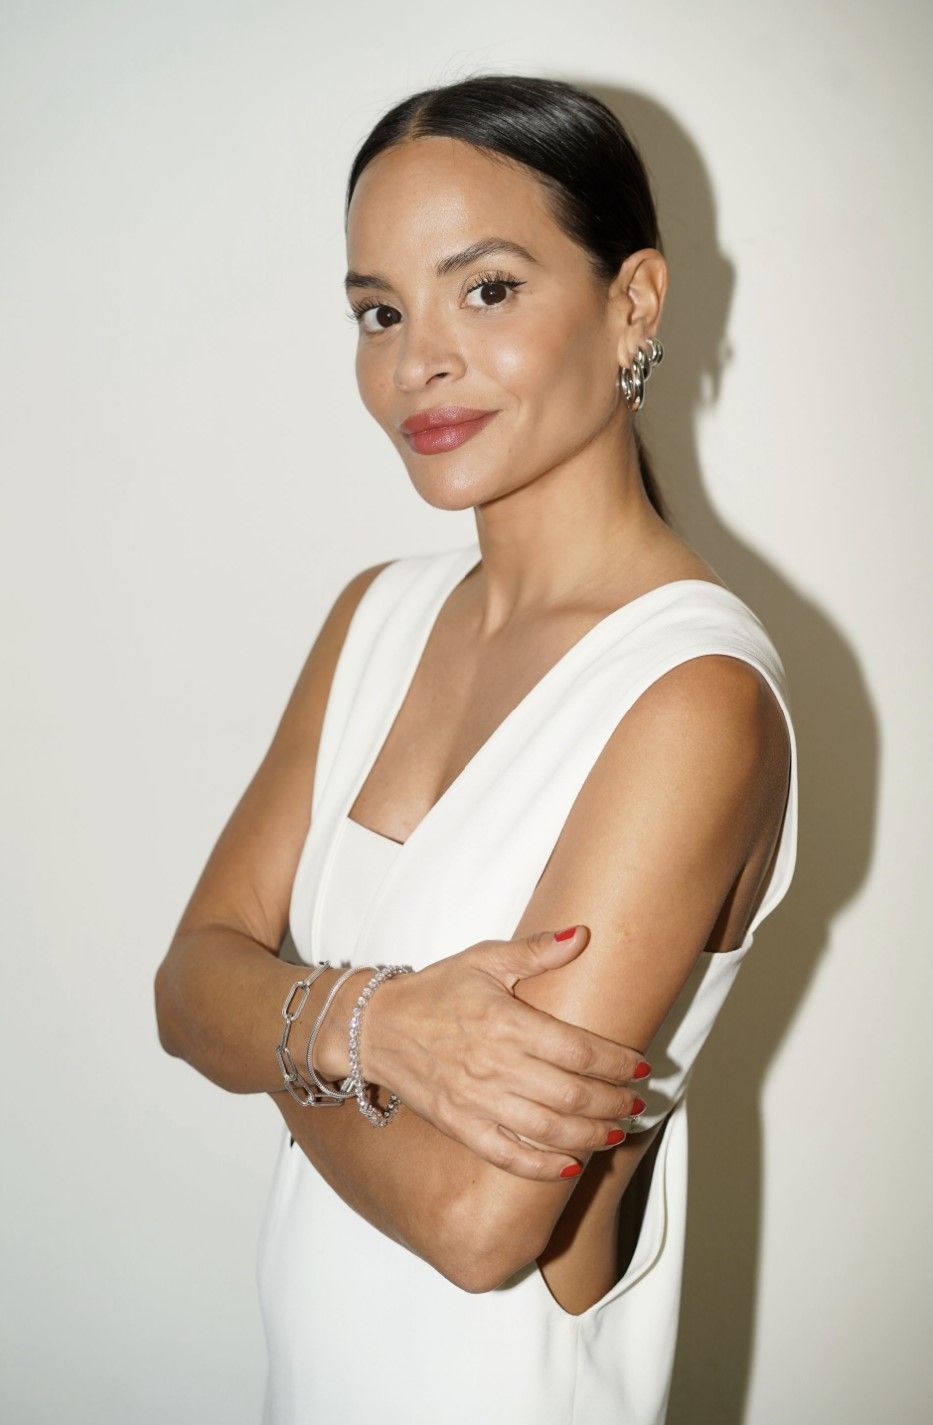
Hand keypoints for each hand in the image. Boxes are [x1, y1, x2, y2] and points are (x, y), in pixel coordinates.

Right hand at [361, 925, 650, 1180]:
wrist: (376, 1027)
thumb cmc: (435, 990)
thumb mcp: (483, 959)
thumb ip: (535, 951)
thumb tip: (582, 934)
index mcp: (506, 1021)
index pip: (577, 1049)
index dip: (616, 1062)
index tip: (641, 1067)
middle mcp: (495, 1065)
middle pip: (570, 1094)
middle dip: (613, 1103)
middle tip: (638, 1104)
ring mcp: (476, 1101)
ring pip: (547, 1129)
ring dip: (590, 1136)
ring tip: (617, 1134)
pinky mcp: (460, 1126)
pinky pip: (507, 1156)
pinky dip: (542, 1167)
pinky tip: (570, 1166)